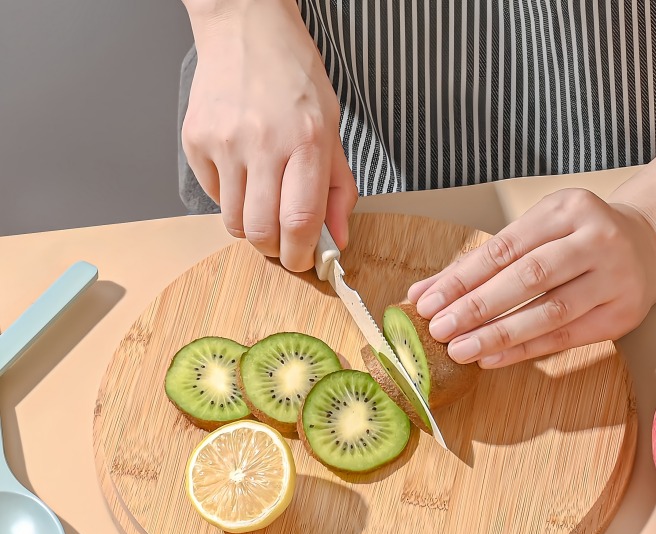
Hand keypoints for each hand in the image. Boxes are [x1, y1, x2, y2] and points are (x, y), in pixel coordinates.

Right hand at [181, 0, 357, 270]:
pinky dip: (231, 198)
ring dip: (253, 226)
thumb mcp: (331, 129)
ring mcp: (224, 143)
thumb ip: (338, 189)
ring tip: (264, 199)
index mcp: (305, 141)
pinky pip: (214, 197)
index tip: (304, 262)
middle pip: (262, 232)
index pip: (301, 220)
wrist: (245, 29)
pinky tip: (243, 169)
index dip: (302, 254)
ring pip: (235, 222)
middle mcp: (262, 143)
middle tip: (284, 241)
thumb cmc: (294, 78)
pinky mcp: (196, 141)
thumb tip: (337, 240)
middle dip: (275, 250)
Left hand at [407, 189, 655, 367]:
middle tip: (439, 329)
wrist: (649, 244)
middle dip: (478, 306)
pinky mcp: (623, 314)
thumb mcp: (534, 231)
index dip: (463, 278)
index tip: (428, 302)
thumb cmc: (576, 238)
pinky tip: (492, 358)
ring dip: (499, 334)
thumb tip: (421, 292)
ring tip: (461, 349)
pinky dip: (525, 349)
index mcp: (567, 209)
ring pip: (550, 311)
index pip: (505, 248)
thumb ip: (480, 261)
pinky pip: (566, 336)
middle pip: (528, 277)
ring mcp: (615, 277)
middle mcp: (596, 238)